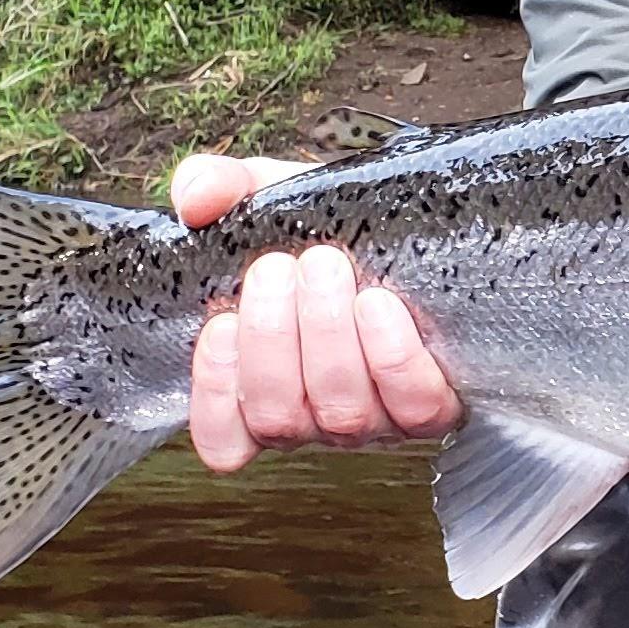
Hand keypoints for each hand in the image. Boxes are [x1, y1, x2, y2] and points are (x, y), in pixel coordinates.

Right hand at [170, 152, 462, 472]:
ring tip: (326, 266)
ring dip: (327, 336)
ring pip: (340, 413)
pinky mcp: (433, 404)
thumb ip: (218, 189)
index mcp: (265, 384)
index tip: (222, 323)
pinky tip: (377, 303)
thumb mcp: (268, 197)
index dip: (214, 392)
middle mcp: (316, 415)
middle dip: (270, 338)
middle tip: (278, 266)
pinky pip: (412, 405)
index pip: (222, 438)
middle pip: (278, 418)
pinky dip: (389, 355)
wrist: (410, 219)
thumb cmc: (329, 223)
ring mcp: (376, 418)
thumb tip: (195, 197)